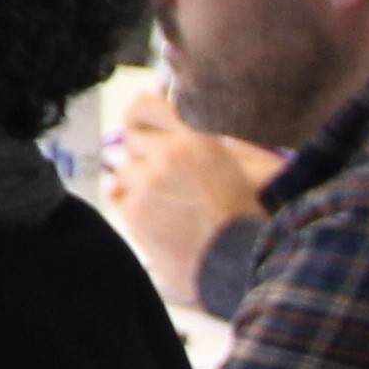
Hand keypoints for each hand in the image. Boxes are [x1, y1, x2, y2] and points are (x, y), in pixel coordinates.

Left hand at [103, 85, 275, 307]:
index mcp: (196, 139)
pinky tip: (159, 221)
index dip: (140, 117)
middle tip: (164, 178)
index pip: (143, 105)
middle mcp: (168, 154)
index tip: (142, 126)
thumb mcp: (243, 165)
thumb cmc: (249, 217)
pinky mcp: (133, 210)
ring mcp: (147, 182)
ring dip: (137, 183)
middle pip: (130, 139)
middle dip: (142, 155)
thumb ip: (204, 141)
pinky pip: (118, 198)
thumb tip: (173, 126)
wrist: (241, 263)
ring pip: (122, 171)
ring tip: (169, 206)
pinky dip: (132, 206)